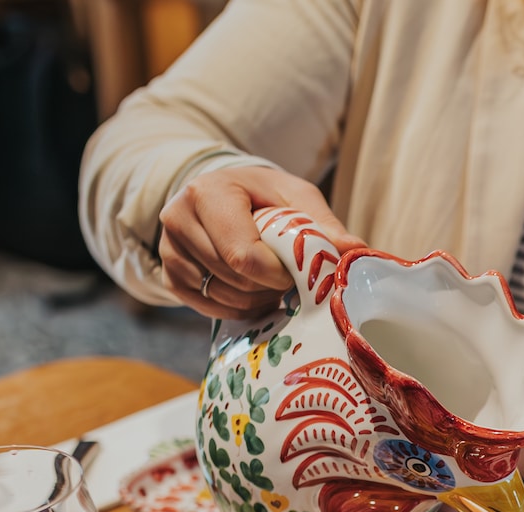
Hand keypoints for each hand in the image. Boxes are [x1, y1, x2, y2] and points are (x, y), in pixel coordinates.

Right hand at [158, 165, 366, 319]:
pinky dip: (236, 306)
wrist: (224, 197)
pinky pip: (207, 307)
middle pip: (233, 280)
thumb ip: (322, 225)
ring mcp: (169, 249)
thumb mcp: (295, 197)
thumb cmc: (263, 195)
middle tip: (284, 274)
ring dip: (255, 298)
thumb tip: (354, 250)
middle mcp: (178, 218)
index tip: (294, 271)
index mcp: (208, 193)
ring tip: (268, 278)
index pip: (243, 255)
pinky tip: (249, 290)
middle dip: (268, 286)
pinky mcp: (169, 275)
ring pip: (222, 297)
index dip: (277, 274)